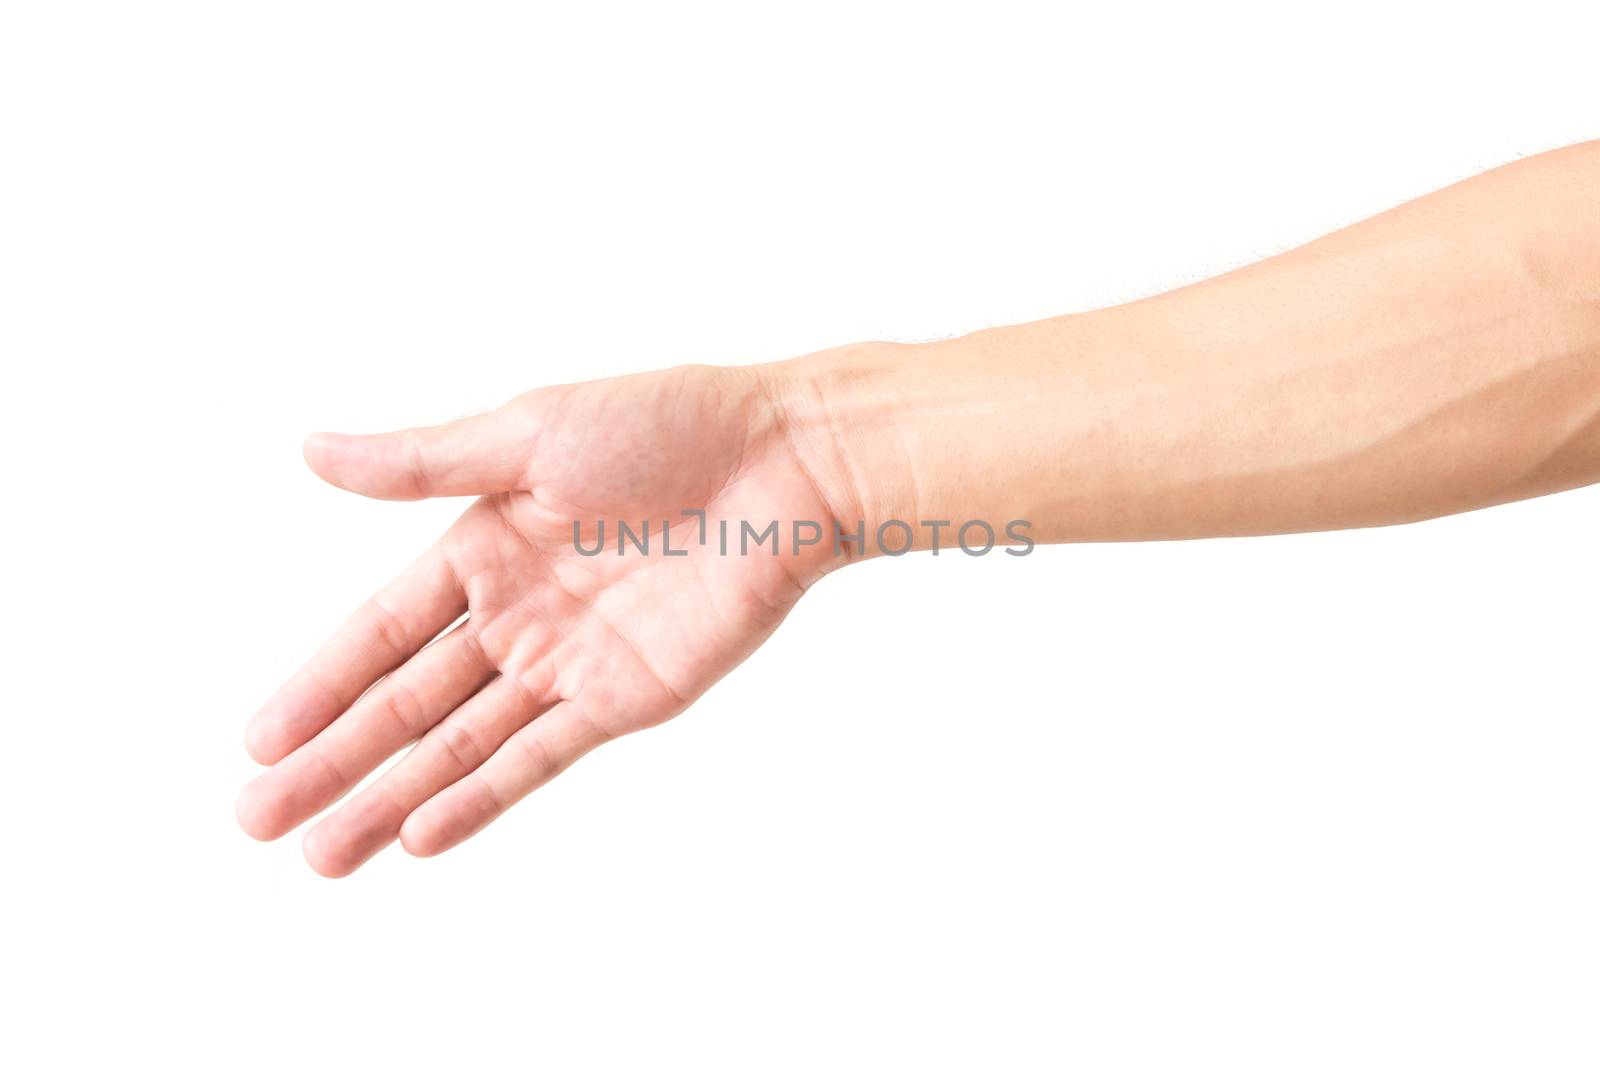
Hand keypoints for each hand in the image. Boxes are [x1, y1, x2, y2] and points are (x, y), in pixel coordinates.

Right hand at [237, 362, 845, 874]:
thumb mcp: (530, 434)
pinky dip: (480, 797)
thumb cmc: (668, 426)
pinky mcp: (627, 698)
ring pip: (461, 744)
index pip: (380, 632)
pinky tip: (419, 836)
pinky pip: (540, 756)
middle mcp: (516, 611)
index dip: (318, 686)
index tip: (257, 743)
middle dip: (333, 761)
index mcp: (483, 545)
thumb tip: (310, 450)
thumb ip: (422, 464)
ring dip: (390, 797)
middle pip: (407, 701)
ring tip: (319, 855)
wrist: (786, 465)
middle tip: (255, 821)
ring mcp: (569, 661)